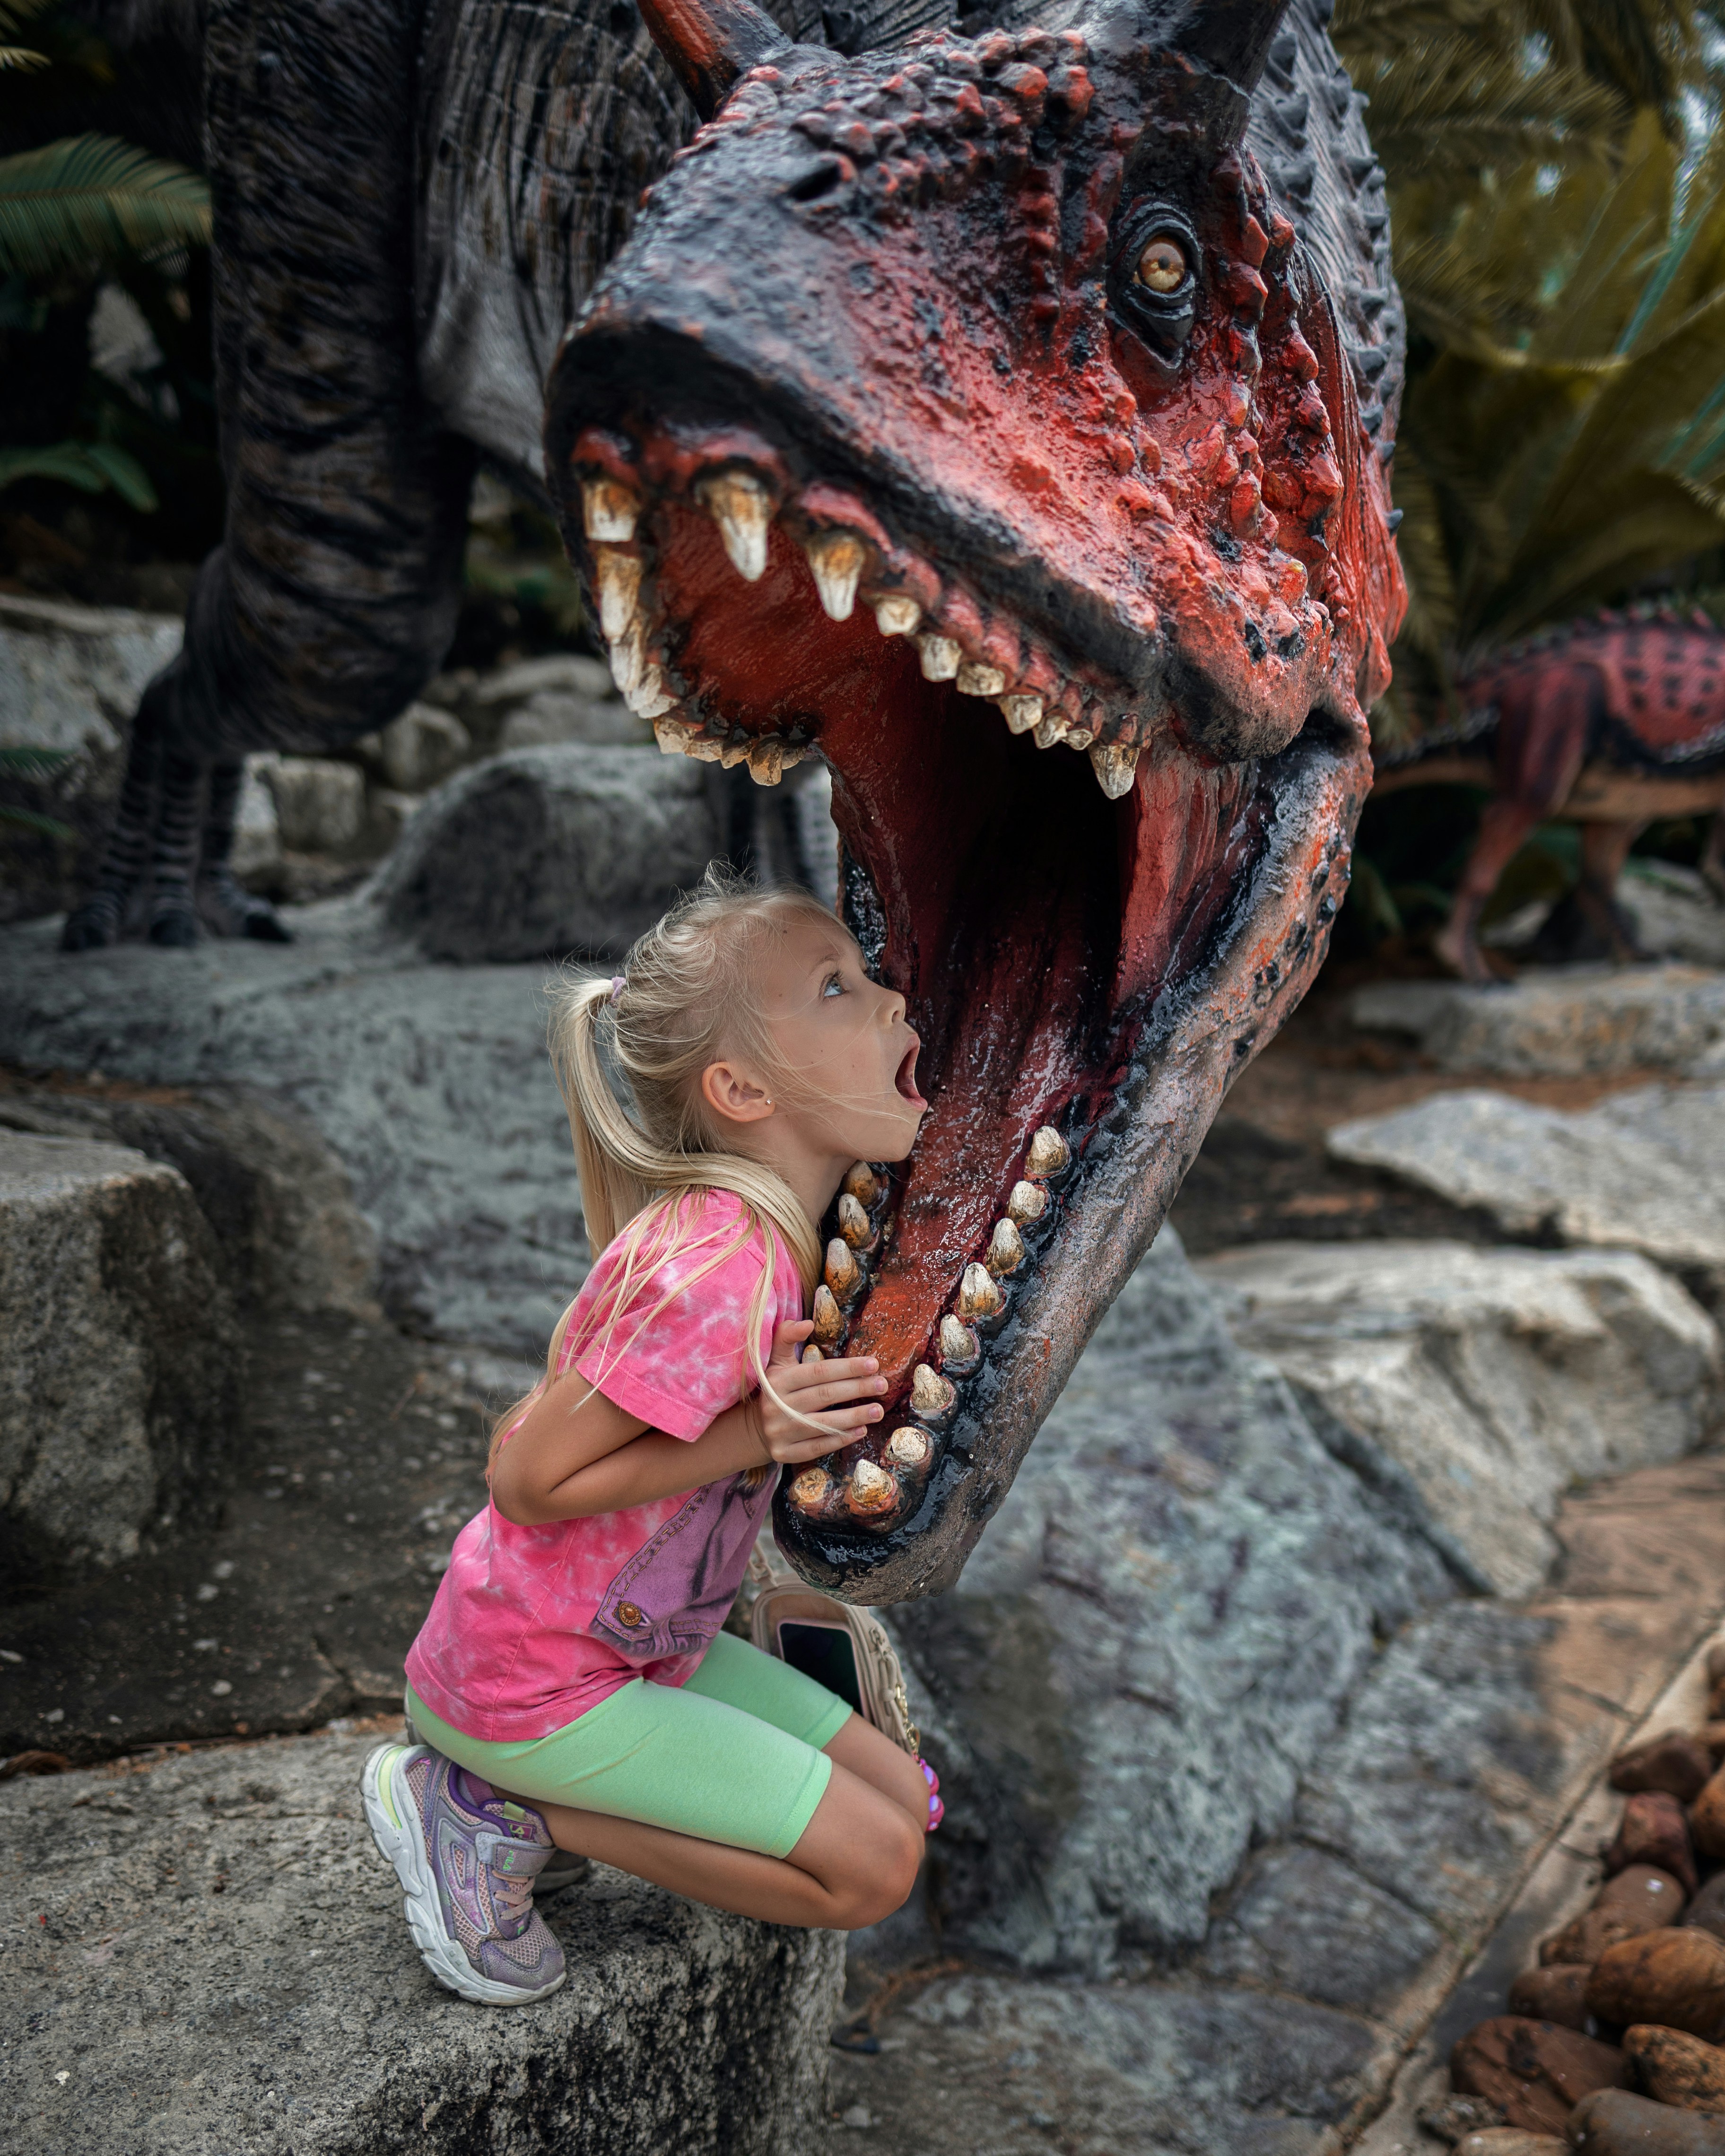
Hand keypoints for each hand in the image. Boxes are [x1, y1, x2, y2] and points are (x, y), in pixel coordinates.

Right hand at [754, 1319, 886, 1464]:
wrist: (753, 1429)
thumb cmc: (776, 1390)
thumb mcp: (776, 1362)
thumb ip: (787, 1337)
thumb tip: (807, 1323)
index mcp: (777, 1380)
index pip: (817, 1372)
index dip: (847, 1368)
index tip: (873, 1364)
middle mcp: (776, 1406)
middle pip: (823, 1395)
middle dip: (856, 1389)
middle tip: (882, 1385)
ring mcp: (778, 1432)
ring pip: (822, 1423)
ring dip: (854, 1417)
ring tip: (878, 1410)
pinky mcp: (783, 1453)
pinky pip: (816, 1447)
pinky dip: (840, 1439)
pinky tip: (861, 1431)